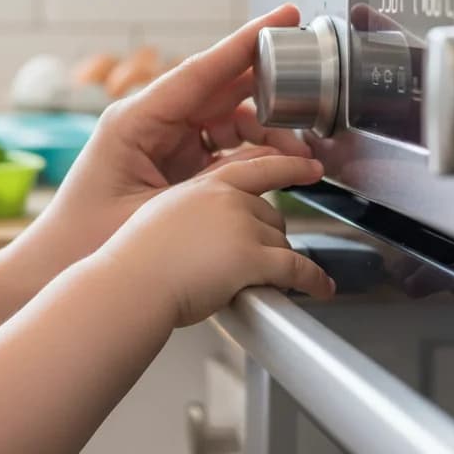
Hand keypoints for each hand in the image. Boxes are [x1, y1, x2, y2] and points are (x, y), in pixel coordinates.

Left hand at [19, 5, 312, 276]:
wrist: (55, 268)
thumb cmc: (88, 239)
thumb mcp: (158, 209)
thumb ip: (216, 184)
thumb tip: (270, 163)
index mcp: (135, 120)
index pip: (201, 70)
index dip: (246, 43)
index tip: (283, 18)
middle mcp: (149, 122)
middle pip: (220, 90)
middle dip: (269, 92)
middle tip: (310, 97)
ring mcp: (161, 141)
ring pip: (226, 119)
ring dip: (265, 132)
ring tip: (299, 156)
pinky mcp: (170, 163)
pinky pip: (220, 147)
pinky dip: (250, 154)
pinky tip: (276, 167)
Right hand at [98, 153, 333, 327]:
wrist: (132, 283)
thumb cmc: (137, 260)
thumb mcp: (164, 216)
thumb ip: (195, 212)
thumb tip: (213, 228)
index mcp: (205, 186)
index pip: (257, 167)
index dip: (290, 166)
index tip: (309, 166)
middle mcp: (228, 199)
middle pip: (272, 215)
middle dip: (270, 237)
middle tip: (257, 258)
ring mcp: (242, 226)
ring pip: (282, 243)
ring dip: (282, 262)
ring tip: (271, 280)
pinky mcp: (252, 257)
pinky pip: (296, 268)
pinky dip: (314, 280)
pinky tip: (321, 287)